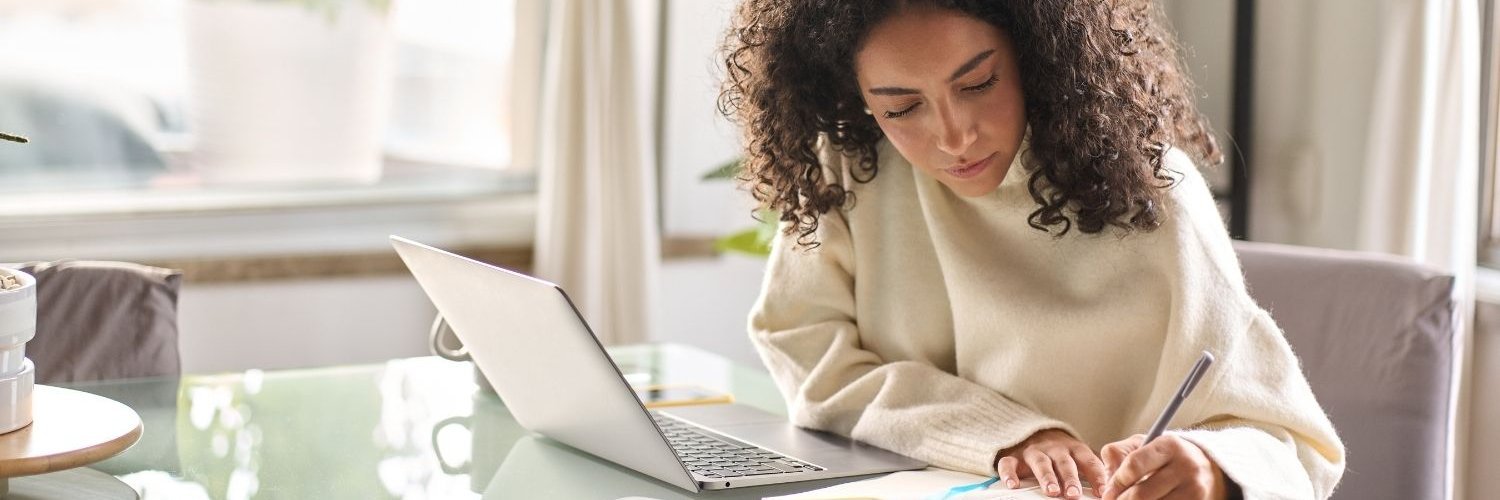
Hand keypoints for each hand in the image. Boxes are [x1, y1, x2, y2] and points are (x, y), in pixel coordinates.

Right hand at [995, 429, 1107, 498]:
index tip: (1102, 491)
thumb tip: (1109, 488)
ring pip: (1040, 463)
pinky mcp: (1014, 456)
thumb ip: (1090, 469)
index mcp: (1073, 448)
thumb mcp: (1077, 455)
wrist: (1031, 431)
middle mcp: (1054, 449)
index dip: (1096, 476)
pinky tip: (1013, 485)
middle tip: (1074, 494)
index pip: (1088, 461)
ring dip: (1046, 477)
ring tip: (1052, 491)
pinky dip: (1009, 474)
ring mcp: (1033, 452)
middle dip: (1070, 478)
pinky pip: (1009, 463)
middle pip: (1064, 463)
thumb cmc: (1060, 451)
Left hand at [1100, 434, 1227, 499]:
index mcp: (1169, 445)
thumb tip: (1107, 480)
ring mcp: (1194, 489)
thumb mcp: (1145, 444)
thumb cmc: (1169, 457)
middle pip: (1141, 494)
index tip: (1108, 492)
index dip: (1116, 482)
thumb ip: (1120, 454)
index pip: (1134, 465)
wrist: (1209, 470)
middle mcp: (1185, 467)